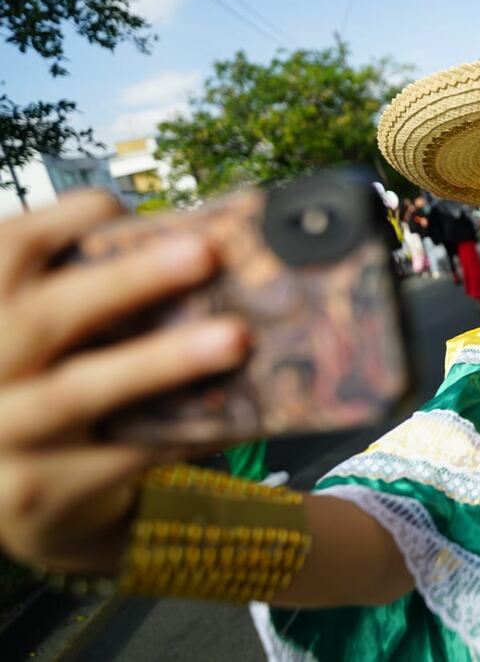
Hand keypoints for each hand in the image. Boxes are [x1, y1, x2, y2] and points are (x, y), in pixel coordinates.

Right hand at [0, 192, 247, 571]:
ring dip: (162, 361)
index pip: (8, 249)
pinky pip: (124, 456)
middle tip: (204, 253)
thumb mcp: (42, 327)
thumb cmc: (41, 381)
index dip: (63, 223)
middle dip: (127, 281)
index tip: (119, 208)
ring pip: (79, 392)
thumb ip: (82, 284)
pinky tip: (236, 410)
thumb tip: (189, 239)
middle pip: (43, 318)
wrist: (12, 492)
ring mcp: (0, 435)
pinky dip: (183, 429)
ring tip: (235, 337)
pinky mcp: (36, 491)